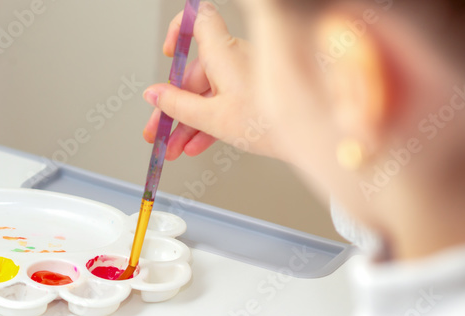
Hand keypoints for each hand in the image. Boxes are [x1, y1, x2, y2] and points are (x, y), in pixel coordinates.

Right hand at [142, 2, 276, 160]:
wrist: (309, 137)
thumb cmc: (270, 122)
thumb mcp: (214, 118)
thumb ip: (179, 106)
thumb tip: (154, 95)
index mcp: (223, 53)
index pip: (197, 20)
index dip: (178, 31)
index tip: (168, 54)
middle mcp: (234, 59)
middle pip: (194, 74)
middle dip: (172, 106)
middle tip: (158, 130)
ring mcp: (244, 77)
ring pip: (206, 95)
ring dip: (187, 123)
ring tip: (173, 147)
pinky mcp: (252, 95)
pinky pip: (222, 103)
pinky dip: (207, 123)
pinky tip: (195, 144)